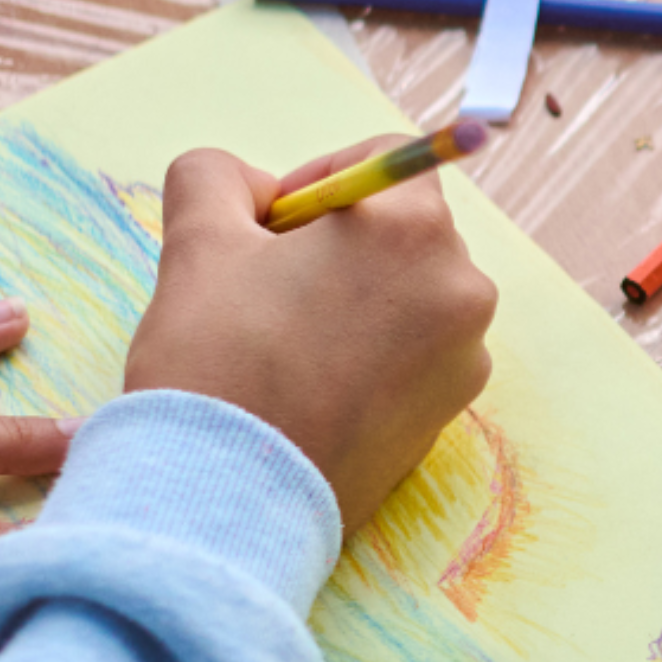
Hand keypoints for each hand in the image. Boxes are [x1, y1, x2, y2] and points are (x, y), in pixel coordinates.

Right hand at [125, 143, 496, 535]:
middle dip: (338, 242)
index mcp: (415, 231)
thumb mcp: (198, 240)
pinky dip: (369, 355)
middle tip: (267, 284)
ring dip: (353, 298)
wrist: (227, 502)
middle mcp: (461, 292)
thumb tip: (249, 187)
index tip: (269, 225)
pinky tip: (308, 386)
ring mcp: (462, 362)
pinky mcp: (447, 418)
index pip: (384, 160)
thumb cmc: (215, 362)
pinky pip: (412, 357)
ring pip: (407, 295)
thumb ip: (218, 178)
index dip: (317, 178)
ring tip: (284, 342)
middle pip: (402, 230)